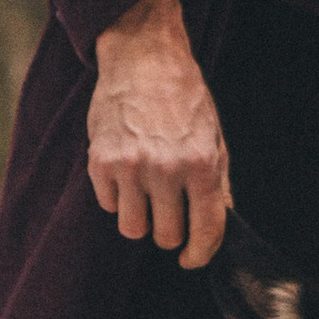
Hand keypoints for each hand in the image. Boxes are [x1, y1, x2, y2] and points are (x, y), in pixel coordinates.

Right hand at [87, 0, 230, 265]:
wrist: (143, 58)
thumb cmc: (183, 97)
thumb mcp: (213, 136)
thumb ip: (217, 183)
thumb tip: (217, 225)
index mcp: (201, 164)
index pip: (205, 229)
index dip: (200, 254)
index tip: (191, 259)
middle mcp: (167, 169)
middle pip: (166, 236)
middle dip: (170, 232)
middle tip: (169, 213)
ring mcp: (131, 167)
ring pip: (133, 229)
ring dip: (141, 219)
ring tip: (146, 196)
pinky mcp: (101, 162)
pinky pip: (109, 206)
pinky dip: (118, 198)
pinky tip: (126, 175)